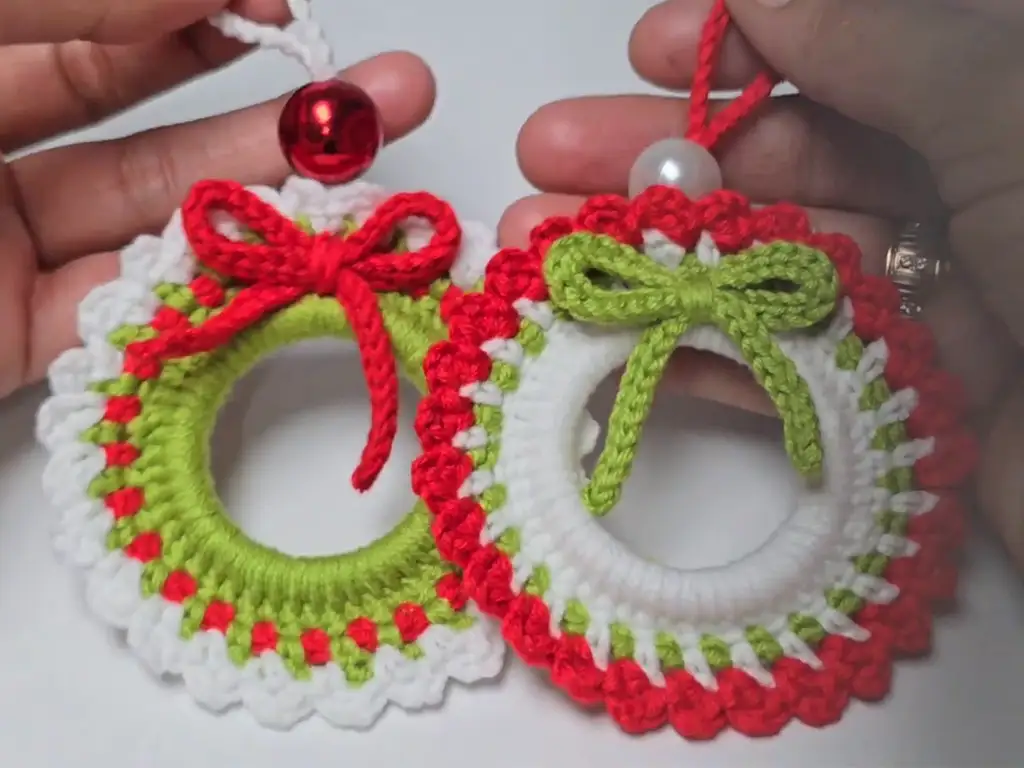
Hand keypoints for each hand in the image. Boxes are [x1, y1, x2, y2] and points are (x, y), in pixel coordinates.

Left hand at [0, 0, 434, 397]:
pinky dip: (208, 306)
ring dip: (268, 210)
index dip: (205, 18)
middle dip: (279, 119)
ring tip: (369, 184)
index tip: (285, 14)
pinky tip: (289, 281)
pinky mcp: (11, 341)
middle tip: (391, 98)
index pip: (108, 32)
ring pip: (160, 228)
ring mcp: (5, 250)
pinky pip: (127, 321)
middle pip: (157, 133)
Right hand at [501, 0, 1023, 569]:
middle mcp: (973, 188)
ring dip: (657, 264)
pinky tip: (621, 343)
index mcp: (1000, 100)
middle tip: (548, 160)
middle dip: (665, 161)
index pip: (855, 49)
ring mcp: (940, 297)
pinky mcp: (913, 397)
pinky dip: (708, 358)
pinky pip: (796, 367)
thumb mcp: (1016, 106)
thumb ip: (887, 31)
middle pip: (792, 162)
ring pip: (774, 266)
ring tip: (543, 254)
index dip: (743, 45)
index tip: (648, 48)